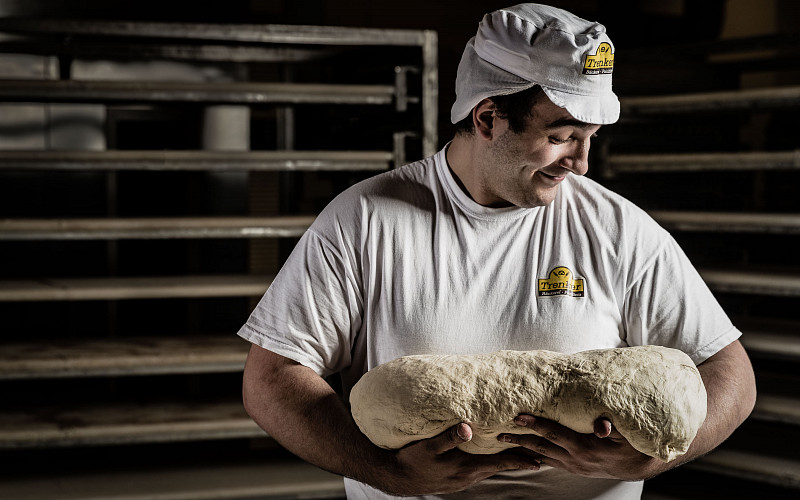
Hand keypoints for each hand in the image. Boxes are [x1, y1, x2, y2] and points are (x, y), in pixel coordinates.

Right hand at [379, 422, 540, 494]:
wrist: (399, 478)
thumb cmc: (413, 460)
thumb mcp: (429, 446)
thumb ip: (448, 437)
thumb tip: (467, 427)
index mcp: (466, 468)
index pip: (499, 463)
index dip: (519, 460)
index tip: (538, 459)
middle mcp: (469, 476)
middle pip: (500, 467)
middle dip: (518, 461)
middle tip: (539, 456)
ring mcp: (463, 480)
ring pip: (491, 470)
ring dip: (506, 463)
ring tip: (521, 456)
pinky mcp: (457, 479)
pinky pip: (481, 471)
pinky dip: (492, 465)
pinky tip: (492, 459)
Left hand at [497, 415, 657, 480]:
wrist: (636, 465)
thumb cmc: (629, 443)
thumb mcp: (624, 432)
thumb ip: (610, 426)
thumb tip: (601, 426)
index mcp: (583, 447)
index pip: (553, 433)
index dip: (535, 424)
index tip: (518, 416)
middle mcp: (574, 459)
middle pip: (541, 447)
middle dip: (519, 439)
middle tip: (499, 433)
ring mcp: (572, 466)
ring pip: (542, 456)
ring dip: (522, 449)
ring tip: (504, 443)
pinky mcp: (573, 468)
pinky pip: (549, 462)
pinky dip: (533, 458)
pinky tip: (522, 455)